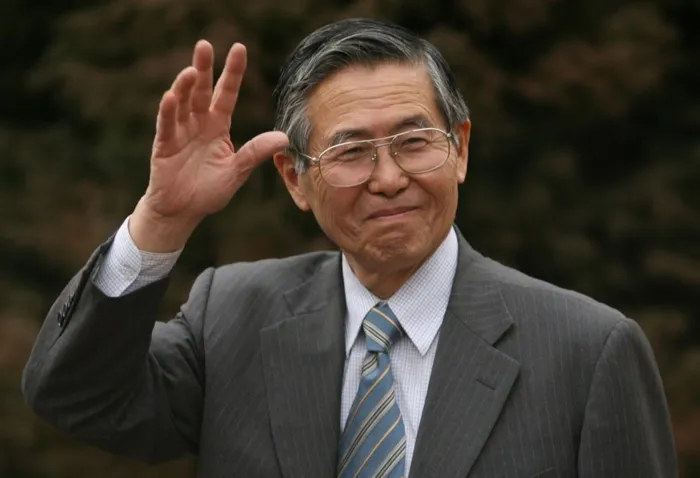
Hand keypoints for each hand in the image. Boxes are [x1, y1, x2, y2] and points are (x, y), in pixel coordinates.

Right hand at [130, 40, 288, 251]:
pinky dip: (168, 112)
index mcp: (217, 126)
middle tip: (205, 45)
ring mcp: (180, 132)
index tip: (238, 48)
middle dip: (203, 69)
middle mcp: (198, 123)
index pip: (226, 93)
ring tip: (190, 71)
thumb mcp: (237, 171)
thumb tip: (284, 137)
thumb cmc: (210, 190)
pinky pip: (166, 126)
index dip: (232, 72)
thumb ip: (256, 152)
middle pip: (201, 91)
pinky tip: (171, 97)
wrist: (184, 210)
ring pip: (182, 104)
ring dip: (184, 87)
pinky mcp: (164, 146)